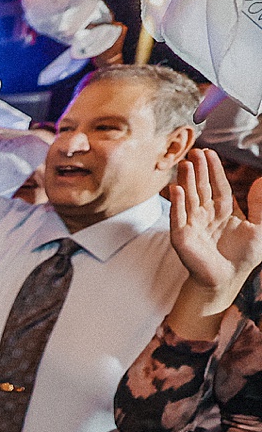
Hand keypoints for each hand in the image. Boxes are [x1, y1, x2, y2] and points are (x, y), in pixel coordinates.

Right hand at [168, 149, 261, 311]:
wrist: (226, 280)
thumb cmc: (242, 256)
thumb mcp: (259, 227)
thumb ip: (259, 204)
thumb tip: (260, 180)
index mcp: (223, 211)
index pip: (218, 186)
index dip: (214, 170)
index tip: (209, 153)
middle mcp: (205, 214)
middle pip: (201, 188)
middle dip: (198, 170)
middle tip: (194, 151)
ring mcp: (192, 224)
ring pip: (189, 197)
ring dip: (186, 180)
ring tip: (185, 163)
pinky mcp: (181, 236)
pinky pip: (178, 216)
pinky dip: (177, 203)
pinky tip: (177, 189)